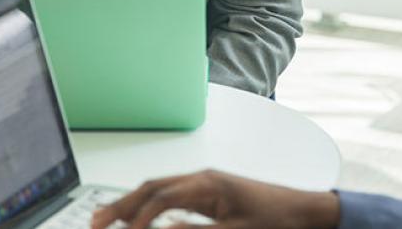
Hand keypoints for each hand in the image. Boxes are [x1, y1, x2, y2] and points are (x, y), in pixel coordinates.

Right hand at [89, 169, 340, 228]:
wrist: (307, 212)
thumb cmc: (278, 221)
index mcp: (208, 184)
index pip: (159, 198)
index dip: (135, 218)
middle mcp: (203, 177)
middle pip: (151, 187)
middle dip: (120, 205)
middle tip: (94, 224)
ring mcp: (206, 183)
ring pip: (158, 188)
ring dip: (131, 203)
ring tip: (106, 220)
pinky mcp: (210, 192)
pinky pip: (171, 194)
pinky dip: (149, 205)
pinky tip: (140, 218)